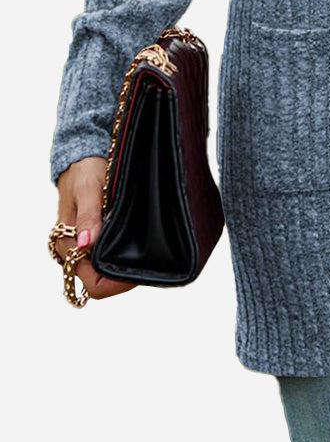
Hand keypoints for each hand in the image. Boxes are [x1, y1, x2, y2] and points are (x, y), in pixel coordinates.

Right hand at [53, 157, 135, 299]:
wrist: (82, 157)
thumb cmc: (84, 170)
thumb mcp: (88, 189)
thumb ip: (88, 216)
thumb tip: (85, 244)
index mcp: (68, 245)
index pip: (93, 284)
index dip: (115, 283)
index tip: (136, 269)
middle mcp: (75, 251)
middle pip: (103, 282)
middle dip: (124, 274)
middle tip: (148, 254)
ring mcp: (83, 247)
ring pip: (107, 272)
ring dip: (124, 263)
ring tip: (144, 245)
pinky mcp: (93, 239)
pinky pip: (108, 257)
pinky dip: (122, 253)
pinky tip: (136, 240)